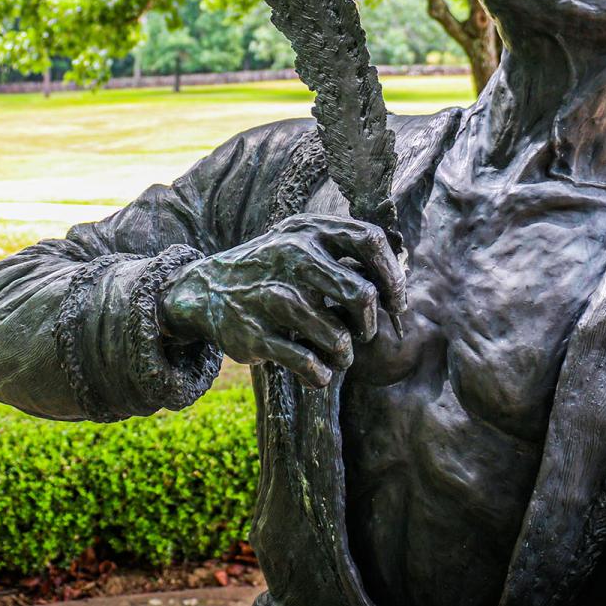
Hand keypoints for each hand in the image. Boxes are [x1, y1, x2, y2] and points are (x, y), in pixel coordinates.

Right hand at [158, 214, 406, 387]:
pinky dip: (321, 375)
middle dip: (370, 325)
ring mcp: (273, 298)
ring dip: (344, 355)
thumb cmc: (273, 268)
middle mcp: (292, 259)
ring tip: (336, 354)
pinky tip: (316, 369)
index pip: (369, 241)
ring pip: (339, 340)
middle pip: (362, 296)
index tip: (395, 302)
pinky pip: (311, 365)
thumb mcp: (301, 240)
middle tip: (363, 333)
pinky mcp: (257, 335)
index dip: (393, 276)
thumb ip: (344, 249)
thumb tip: (398, 280)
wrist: (206, 289)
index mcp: (308, 231)